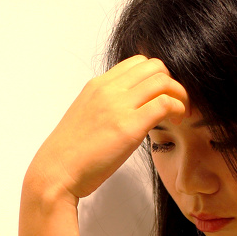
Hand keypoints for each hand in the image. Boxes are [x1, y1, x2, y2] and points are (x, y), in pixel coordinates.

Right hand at [28, 55, 188, 201]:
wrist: (56, 172)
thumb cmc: (71, 154)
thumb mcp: (86, 117)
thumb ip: (106, 107)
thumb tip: (128, 111)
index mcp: (97, 85)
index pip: (137, 63)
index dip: (156, 76)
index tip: (161, 95)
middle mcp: (108, 89)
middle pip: (154, 66)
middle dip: (172, 82)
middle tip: (175, 103)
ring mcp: (118, 106)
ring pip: (163, 80)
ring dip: (180, 94)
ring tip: (180, 113)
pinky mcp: (129, 127)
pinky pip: (165, 103)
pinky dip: (178, 108)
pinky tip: (176, 121)